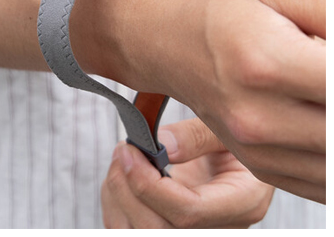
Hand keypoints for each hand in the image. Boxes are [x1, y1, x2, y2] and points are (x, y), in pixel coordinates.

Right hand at [92, 0, 324, 202]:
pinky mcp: (255, 159)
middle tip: (327, 71)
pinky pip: (323, 182)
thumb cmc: (215, 0)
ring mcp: (253, 145)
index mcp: (263, 63)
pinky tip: (321, 119)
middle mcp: (256, 117)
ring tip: (321, 90)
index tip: (332, 47)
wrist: (159, 31)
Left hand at [102, 118, 273, 227]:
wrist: (232, 164)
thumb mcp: (223, 131)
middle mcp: (219, 229)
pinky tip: (121, 176)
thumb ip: (196, 136)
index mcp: (242, 202)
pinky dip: (115, 203)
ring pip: (138, 232)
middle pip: (157, 228)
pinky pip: (130, 228)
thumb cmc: (231, 145)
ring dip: (116, 196)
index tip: (131, 151)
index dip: (150, 185)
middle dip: (127, 189)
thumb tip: (162, 146)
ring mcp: (194, 234)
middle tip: (123, 150)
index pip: (188, 212)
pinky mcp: (168, 228)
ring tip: (120, 159)